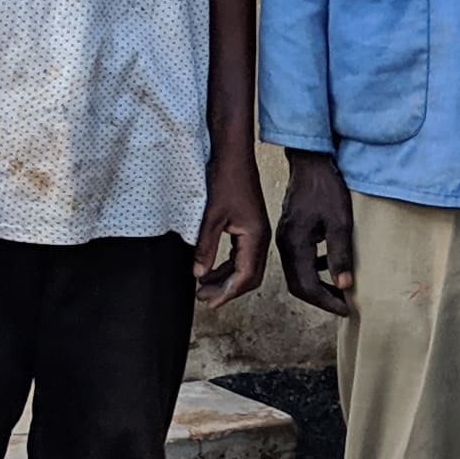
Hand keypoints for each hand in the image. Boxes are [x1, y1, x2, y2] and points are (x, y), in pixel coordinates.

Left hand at [195, 153, 270, 306]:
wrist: (233, 155)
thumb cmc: (226, 180)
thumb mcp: (210, 217)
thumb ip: (205, 247)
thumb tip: (199, 274)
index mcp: (255, 237)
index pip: (245, 276)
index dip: (227, 293)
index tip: (210, 303)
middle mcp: (260, 238)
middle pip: (249, 276)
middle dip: (227, 290)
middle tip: (203, 299)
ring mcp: (256, 233)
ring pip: (245, 267)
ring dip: (225, 279)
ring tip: (203, 287)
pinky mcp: (249, 227)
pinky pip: (241, 255)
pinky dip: (226, 266)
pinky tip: (210, 269)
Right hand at [277, 148, 356, 316]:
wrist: (310, 164)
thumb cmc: (326, 189)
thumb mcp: (340, 223)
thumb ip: (340, 255)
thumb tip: (344, 285)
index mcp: (295, 245)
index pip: (307, 286)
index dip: (327, 302)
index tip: (346, 309)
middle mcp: (285, 245)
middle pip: (298, 285)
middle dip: (320, 299)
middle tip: (343, 305)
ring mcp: (285, 239)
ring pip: (298, 274)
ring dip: (318, 286)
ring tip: (340, 291)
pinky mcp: (290, 233)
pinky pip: (299, 261)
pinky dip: (314, 271)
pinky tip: (331, 267)